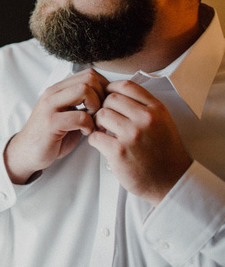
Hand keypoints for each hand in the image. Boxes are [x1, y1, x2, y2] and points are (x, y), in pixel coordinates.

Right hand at [5, 69, 108, 183]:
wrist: (27, 152)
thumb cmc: (50, 135)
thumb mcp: (66, 113)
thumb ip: (80, 103)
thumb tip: (106, 97)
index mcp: (57, 89)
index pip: (88, 73)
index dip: (103, 87)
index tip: (104, 104)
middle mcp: (52, 93)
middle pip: (89, 78)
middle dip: (102, 96)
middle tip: (99, 113)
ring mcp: (50, 106)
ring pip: (84, 90)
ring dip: (96, 107)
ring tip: (93, 121)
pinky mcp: (51, 123)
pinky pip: (80, 116)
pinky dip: (89, 125)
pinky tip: (85, 132)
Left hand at [87, 80, 191, 205]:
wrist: (171, 180)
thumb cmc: (164, 151)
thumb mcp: (162, 121)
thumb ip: (144, 106)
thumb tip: (116, 92)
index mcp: (156, 109)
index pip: (126, 85)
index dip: (111, 89)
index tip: (107, 97)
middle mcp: (145, 119)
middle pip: (110, 99)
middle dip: (104, 108)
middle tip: (105, 120)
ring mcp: (132, 135)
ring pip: (101, 115)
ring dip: (97, 123)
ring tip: (104, 131)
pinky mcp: (119, 152)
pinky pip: (95, 136)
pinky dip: (94, 139)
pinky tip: (102, 144)